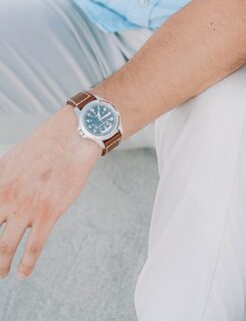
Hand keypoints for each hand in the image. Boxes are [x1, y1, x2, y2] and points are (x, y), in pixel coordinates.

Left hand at [0, 106, 100, 279]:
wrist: (73, 136)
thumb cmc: (45, 145)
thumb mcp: (10, 160)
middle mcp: (7, 198)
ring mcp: (27, 208)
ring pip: (5, 248)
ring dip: (1, 266)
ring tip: (1, 273)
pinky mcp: (48, 213)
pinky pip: (34, 247)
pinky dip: (26, 265)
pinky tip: (23, 273)